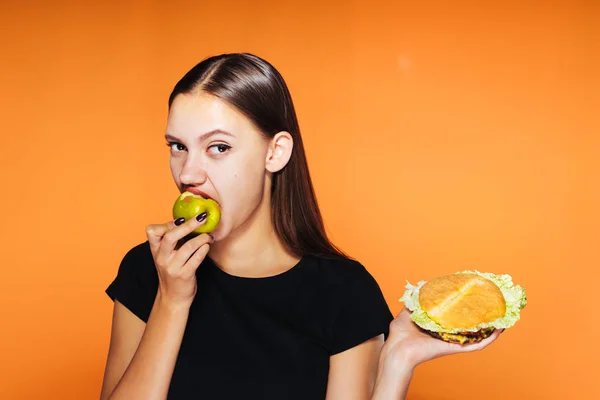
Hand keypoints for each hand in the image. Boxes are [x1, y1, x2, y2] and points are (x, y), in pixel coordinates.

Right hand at [145, 213, 213, 307]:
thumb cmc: (172, 271)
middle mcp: (162, 258)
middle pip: (170, 236)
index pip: (152, 231)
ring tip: (208, 235)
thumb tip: (188, 219)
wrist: (173, 297)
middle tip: (202, 218)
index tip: (182, 219)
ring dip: (201, 238)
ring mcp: (172, 267)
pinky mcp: (184, 275)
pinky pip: (196, 259)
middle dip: (188, 225)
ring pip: (187, 247)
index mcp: (156, 250)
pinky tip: (207, 246)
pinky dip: (203, 250)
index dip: (167, 223)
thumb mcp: (166, 255)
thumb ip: (172, 240)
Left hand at [380, 307, 502, 371]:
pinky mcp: (455, 348)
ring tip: (505, 318)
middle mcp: (449, 334)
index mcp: (440, 326)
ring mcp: (453, 341)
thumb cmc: (400, 335)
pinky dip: (489, 339)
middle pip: (471, 326)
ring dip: (493, 328)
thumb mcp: (409, 312)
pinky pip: (476, 345)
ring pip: (478, 336)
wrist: (397, 349)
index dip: (468, 308)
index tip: (478, 296)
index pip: (458, 317)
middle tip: (497, 306)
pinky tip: (499, 331)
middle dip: (485, 318)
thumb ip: (416, 301)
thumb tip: (421, 286)